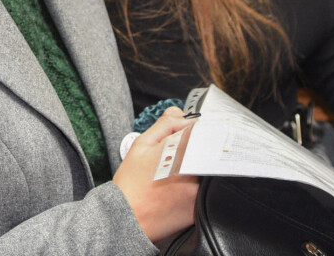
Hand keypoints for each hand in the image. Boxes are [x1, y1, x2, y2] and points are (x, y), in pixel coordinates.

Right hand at [112, 107, 198, 242]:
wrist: (126, 218)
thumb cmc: (131, 181)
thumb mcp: (142, 145)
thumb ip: (165, 125)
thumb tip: (182, 114)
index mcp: (181, 149)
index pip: (203, 131)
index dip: (197, 130)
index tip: (191, 134)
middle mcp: (194, 170)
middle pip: (207, 152)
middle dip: (197, 150)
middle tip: (177, 158)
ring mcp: (198, 191)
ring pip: (206, 172)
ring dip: (198, 169)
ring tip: (174, 176)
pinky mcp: (199, 209)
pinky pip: (204, 193)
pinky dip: (195, 189)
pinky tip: (176, 192)